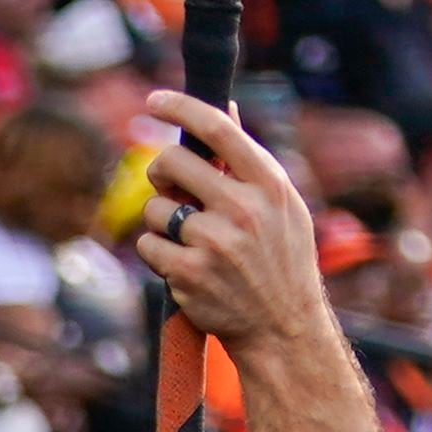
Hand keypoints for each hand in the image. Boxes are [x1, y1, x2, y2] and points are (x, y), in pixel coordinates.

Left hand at [133, 92, 335, 355]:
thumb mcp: (282, 207)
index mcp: (269, 185)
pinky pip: (147, 245)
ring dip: (161, 222)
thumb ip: (249, 161)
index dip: (180, 107)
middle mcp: (243, 209)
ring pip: (154, 208)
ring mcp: (215, 242)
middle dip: (161, 173)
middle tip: (170, 188)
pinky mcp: (189, 273)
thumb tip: (224, 107)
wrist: (284, 330)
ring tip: (190, 242)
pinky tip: (183, 267)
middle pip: (171, 162)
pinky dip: (156, 254)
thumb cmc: (281, 263)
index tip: (155, 100)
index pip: (218, 128)